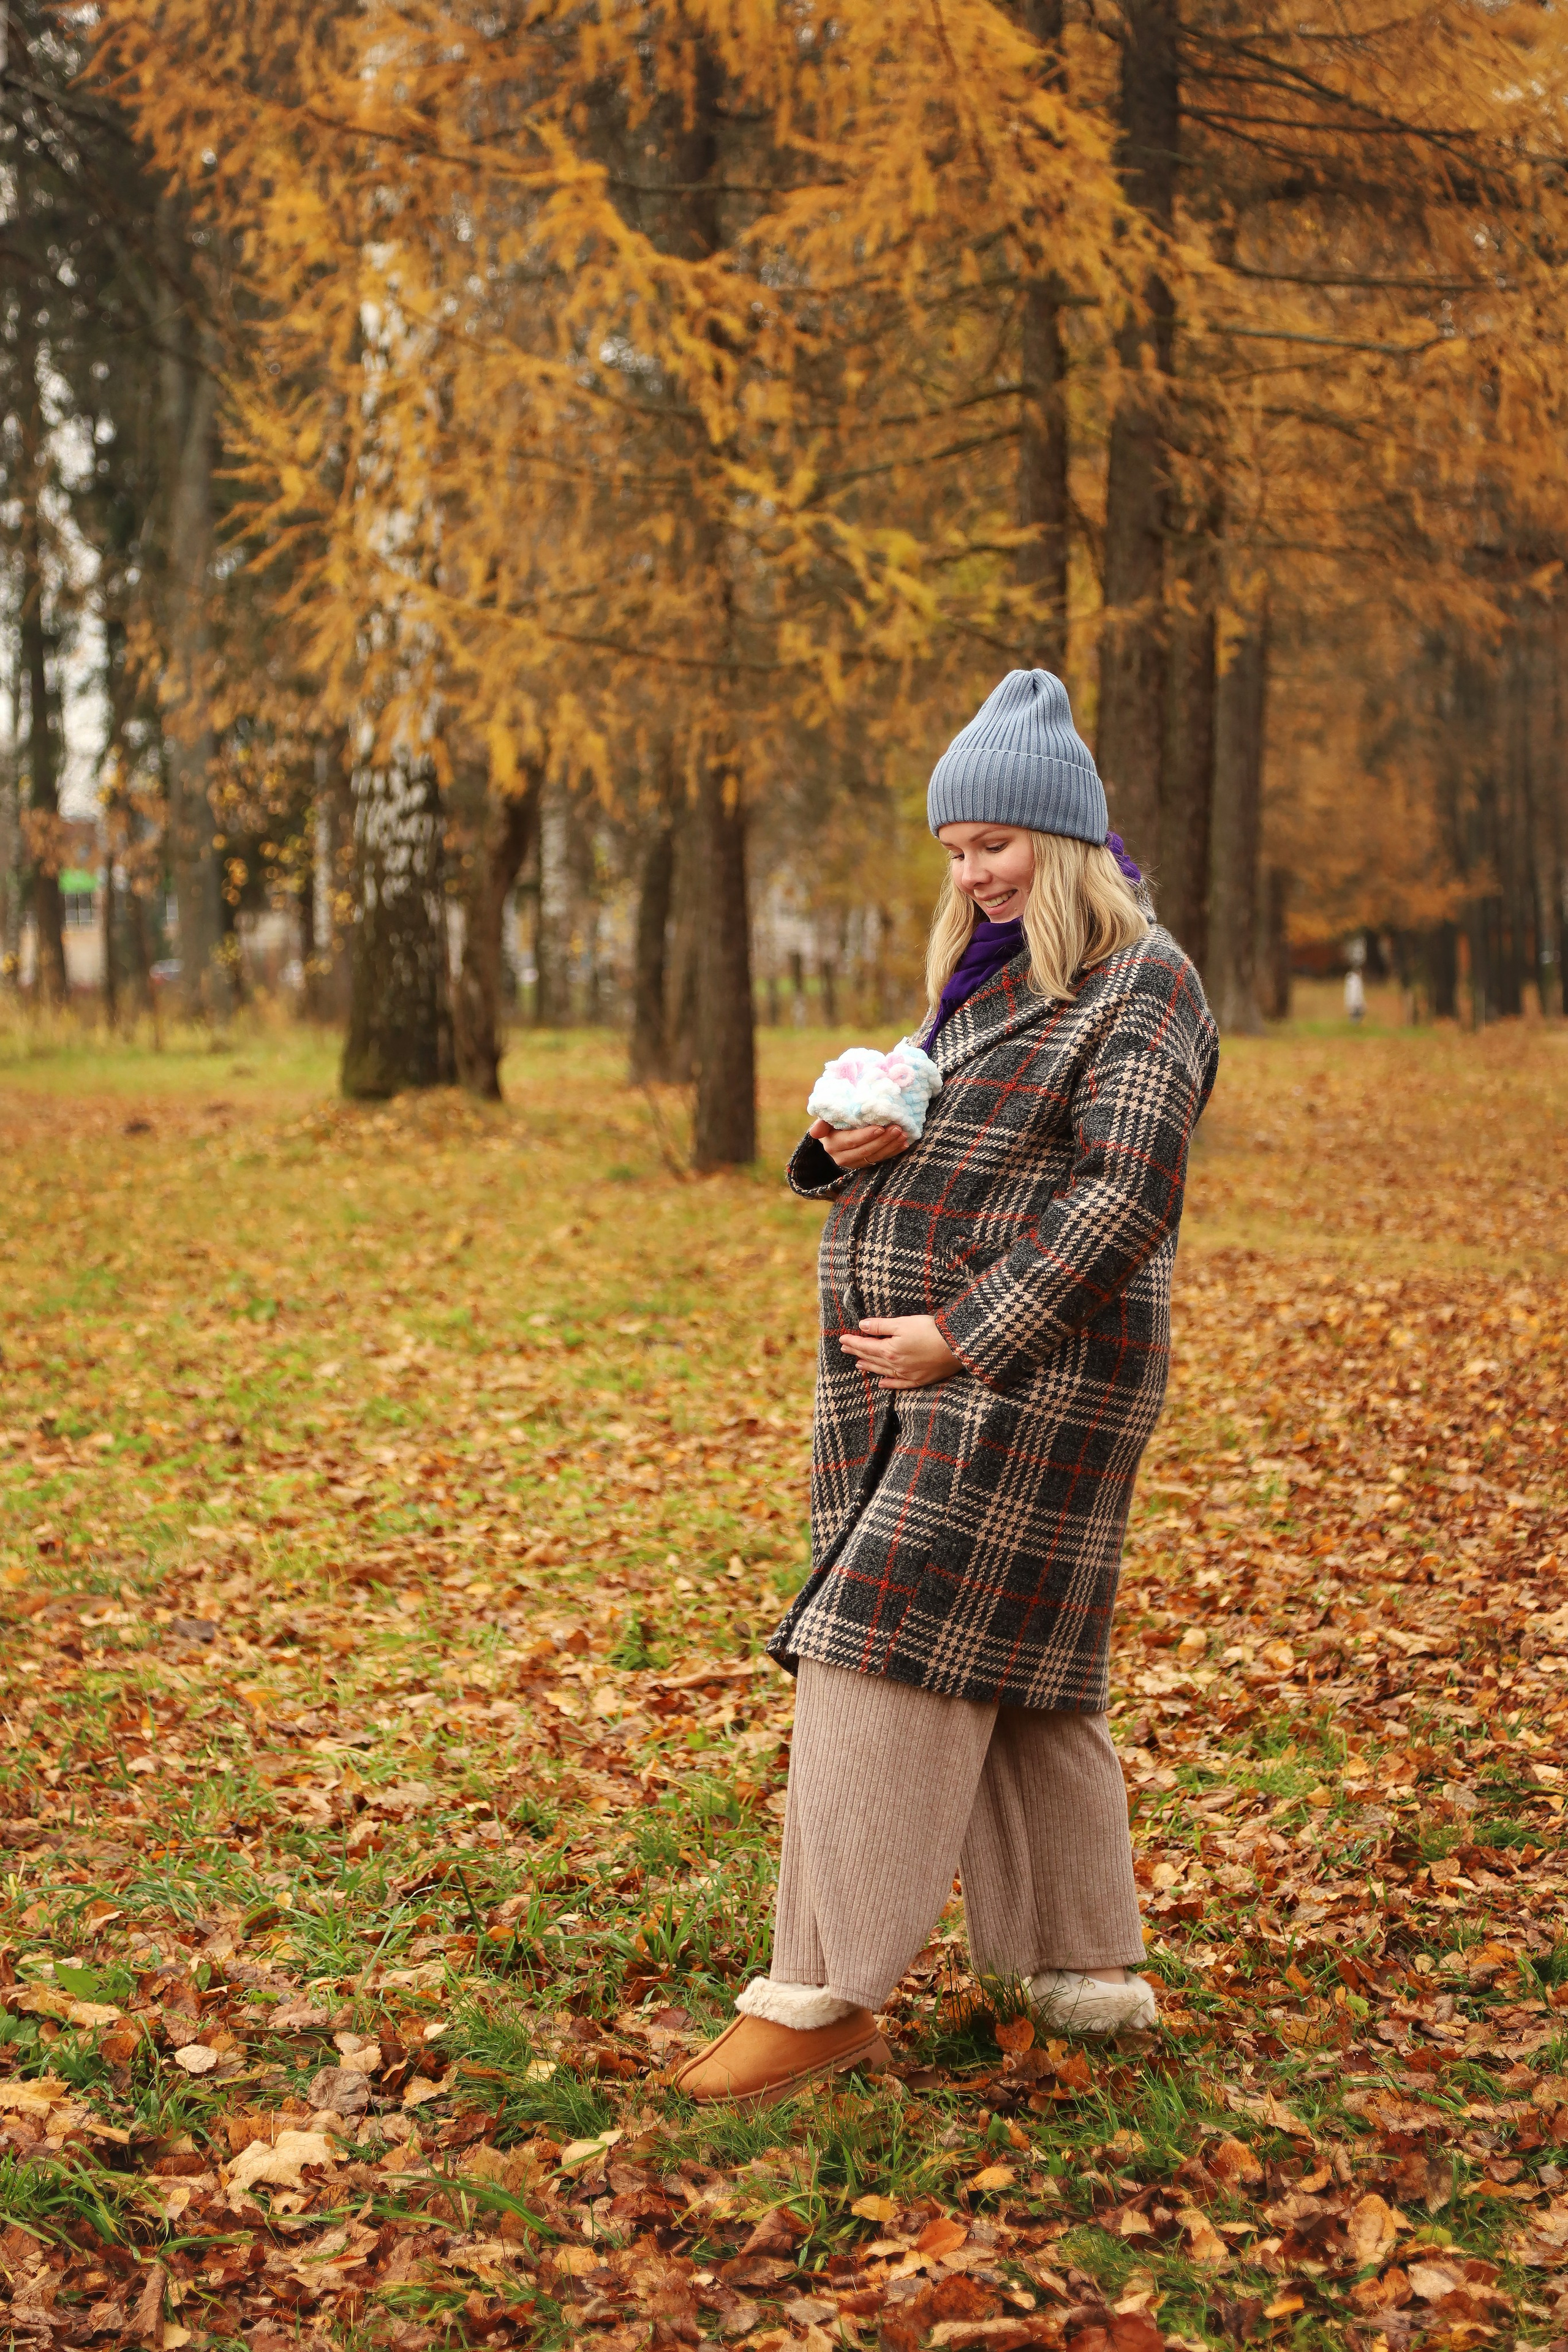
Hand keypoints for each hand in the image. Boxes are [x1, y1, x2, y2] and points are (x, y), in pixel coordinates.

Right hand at [809, 1117, 909, 1170]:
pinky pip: (881, 1159)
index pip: (851, 1141)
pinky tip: (903, 1143)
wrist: (834, 1131)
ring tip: (903, 1134)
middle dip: (883, 1140)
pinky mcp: (864, 1164)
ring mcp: (854, 1163)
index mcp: (832, 1144)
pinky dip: (893, 1151)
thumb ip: (822, 1123)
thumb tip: (814, 1133)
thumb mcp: (826, 1118)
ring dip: (891, 1146)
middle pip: (865, 1150)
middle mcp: (841, 1157)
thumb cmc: (833, 1119)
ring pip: (875, 1156)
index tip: (881, 1127)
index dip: (866, 1136)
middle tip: (898, 1129)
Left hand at [839, 1314, 960, 1390]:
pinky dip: (889, 1384)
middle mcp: (896, 1365)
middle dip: (857, 1353)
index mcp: (890, 1351)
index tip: (842, 1339)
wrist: (957, 1346)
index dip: (853, 1342)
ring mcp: (908, 1375)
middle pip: (872, 1359)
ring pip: (883, 1371)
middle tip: (845, 1350)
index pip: (866, 1346)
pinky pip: (900, 1385)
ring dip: (870, 1367)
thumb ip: (880, 1326)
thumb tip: (861, 1326)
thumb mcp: (903, 1323)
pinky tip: (882, 1384)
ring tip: (859, 1364)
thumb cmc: (930, 1330)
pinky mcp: (920, 1380)